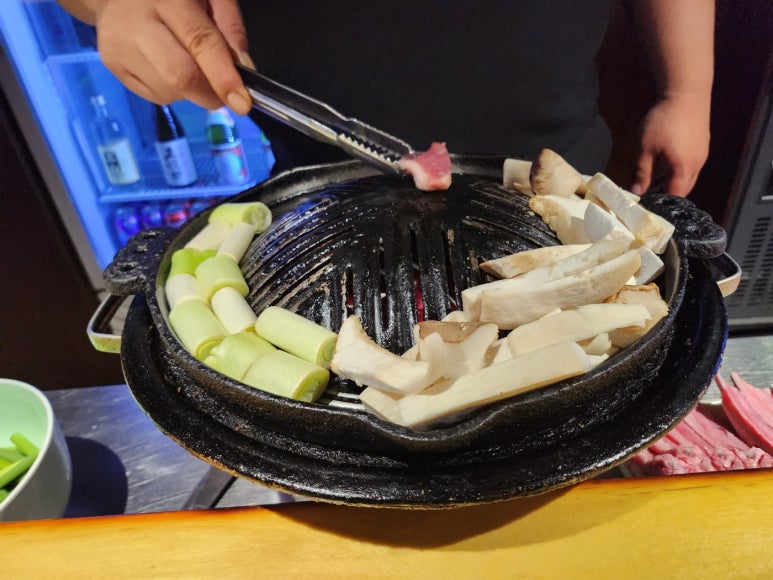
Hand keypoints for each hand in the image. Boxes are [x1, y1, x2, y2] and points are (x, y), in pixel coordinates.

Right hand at [92, 0, 252, 114]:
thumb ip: (230, 27)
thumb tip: (244, 68)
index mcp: (168, 0)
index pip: (200, 42)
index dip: (223, 77)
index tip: (242, 103)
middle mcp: (137, 23)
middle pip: (180, 76)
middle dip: (210, 94)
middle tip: (225, 94)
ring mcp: (119, 47)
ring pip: (170, 92)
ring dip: (192, 91)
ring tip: (188, 62)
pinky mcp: (112, 66)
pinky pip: (156, 96)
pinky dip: (174, 92)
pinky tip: (168, 67)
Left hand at [630, 94, 710, 196]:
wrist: (686, 93)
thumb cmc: (663, 121)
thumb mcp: (645, 148)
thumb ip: (642, 172)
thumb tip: (636, 192)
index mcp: (683, 169)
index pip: (674, 196)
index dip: (661, 204)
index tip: (647, 206)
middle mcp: (697, 165)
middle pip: (684, 189)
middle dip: (668, 196)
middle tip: (650, 197)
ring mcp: (702, 154)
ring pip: (689, 177)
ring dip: (674, 183)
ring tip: (656, 184)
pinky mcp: (702, 145)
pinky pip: (692, 166)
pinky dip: (680, 172)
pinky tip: (667, 167)